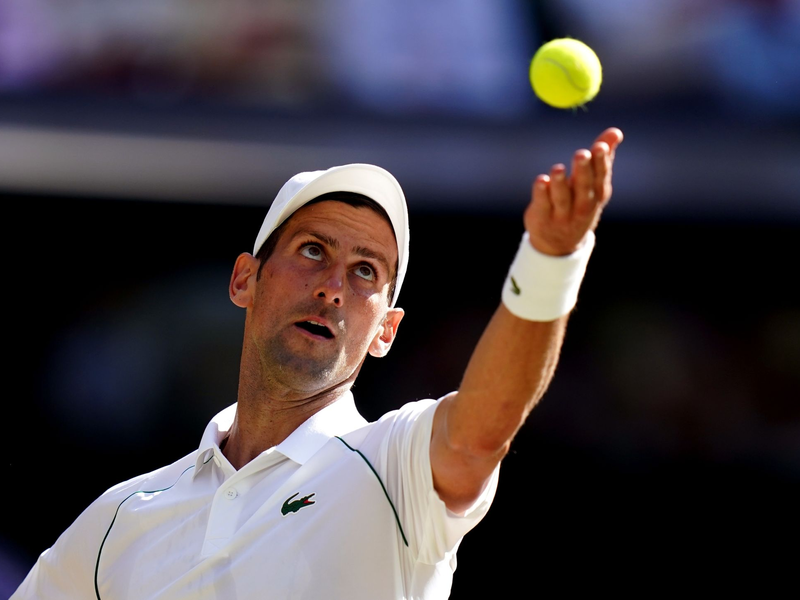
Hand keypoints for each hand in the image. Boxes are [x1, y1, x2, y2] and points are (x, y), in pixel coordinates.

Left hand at [524, 127, 623, 255]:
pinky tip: (541, 181)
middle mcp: (582, 206)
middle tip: (581, 154)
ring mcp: (562, 214)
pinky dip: (542, 193)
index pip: (600, 177)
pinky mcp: (543, 217)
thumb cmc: (580, 203)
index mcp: (596, 195)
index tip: (600, 146)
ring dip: (560, 183)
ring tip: (558, 168)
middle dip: (583, 171)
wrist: (561, 243)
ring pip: (562, 198)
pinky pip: (543, 204)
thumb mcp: (594, 184)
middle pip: (583, 187)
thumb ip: (603, 157)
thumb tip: (615, 132)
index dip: (601, 162)